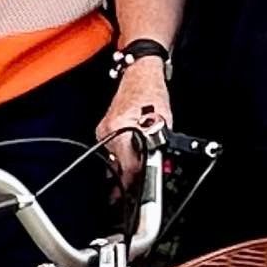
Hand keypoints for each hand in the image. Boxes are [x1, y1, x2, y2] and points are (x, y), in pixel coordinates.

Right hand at [96, 57, 171, 187]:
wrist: (140, 72)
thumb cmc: (151, 91)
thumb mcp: (163, 121)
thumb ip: (159, 145)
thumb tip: (159, 166)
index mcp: (119, 129)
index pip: (127, 166)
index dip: (136, 182)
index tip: (140, 193)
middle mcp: (107, 131)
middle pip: (118, 167)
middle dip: (130, 179)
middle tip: (138, 192)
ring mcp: (104, 131)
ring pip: (115, 160)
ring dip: (127, 169)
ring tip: (138, 177)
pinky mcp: (106, 130)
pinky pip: (114, 151)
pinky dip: (125, 158)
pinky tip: (133, 161)